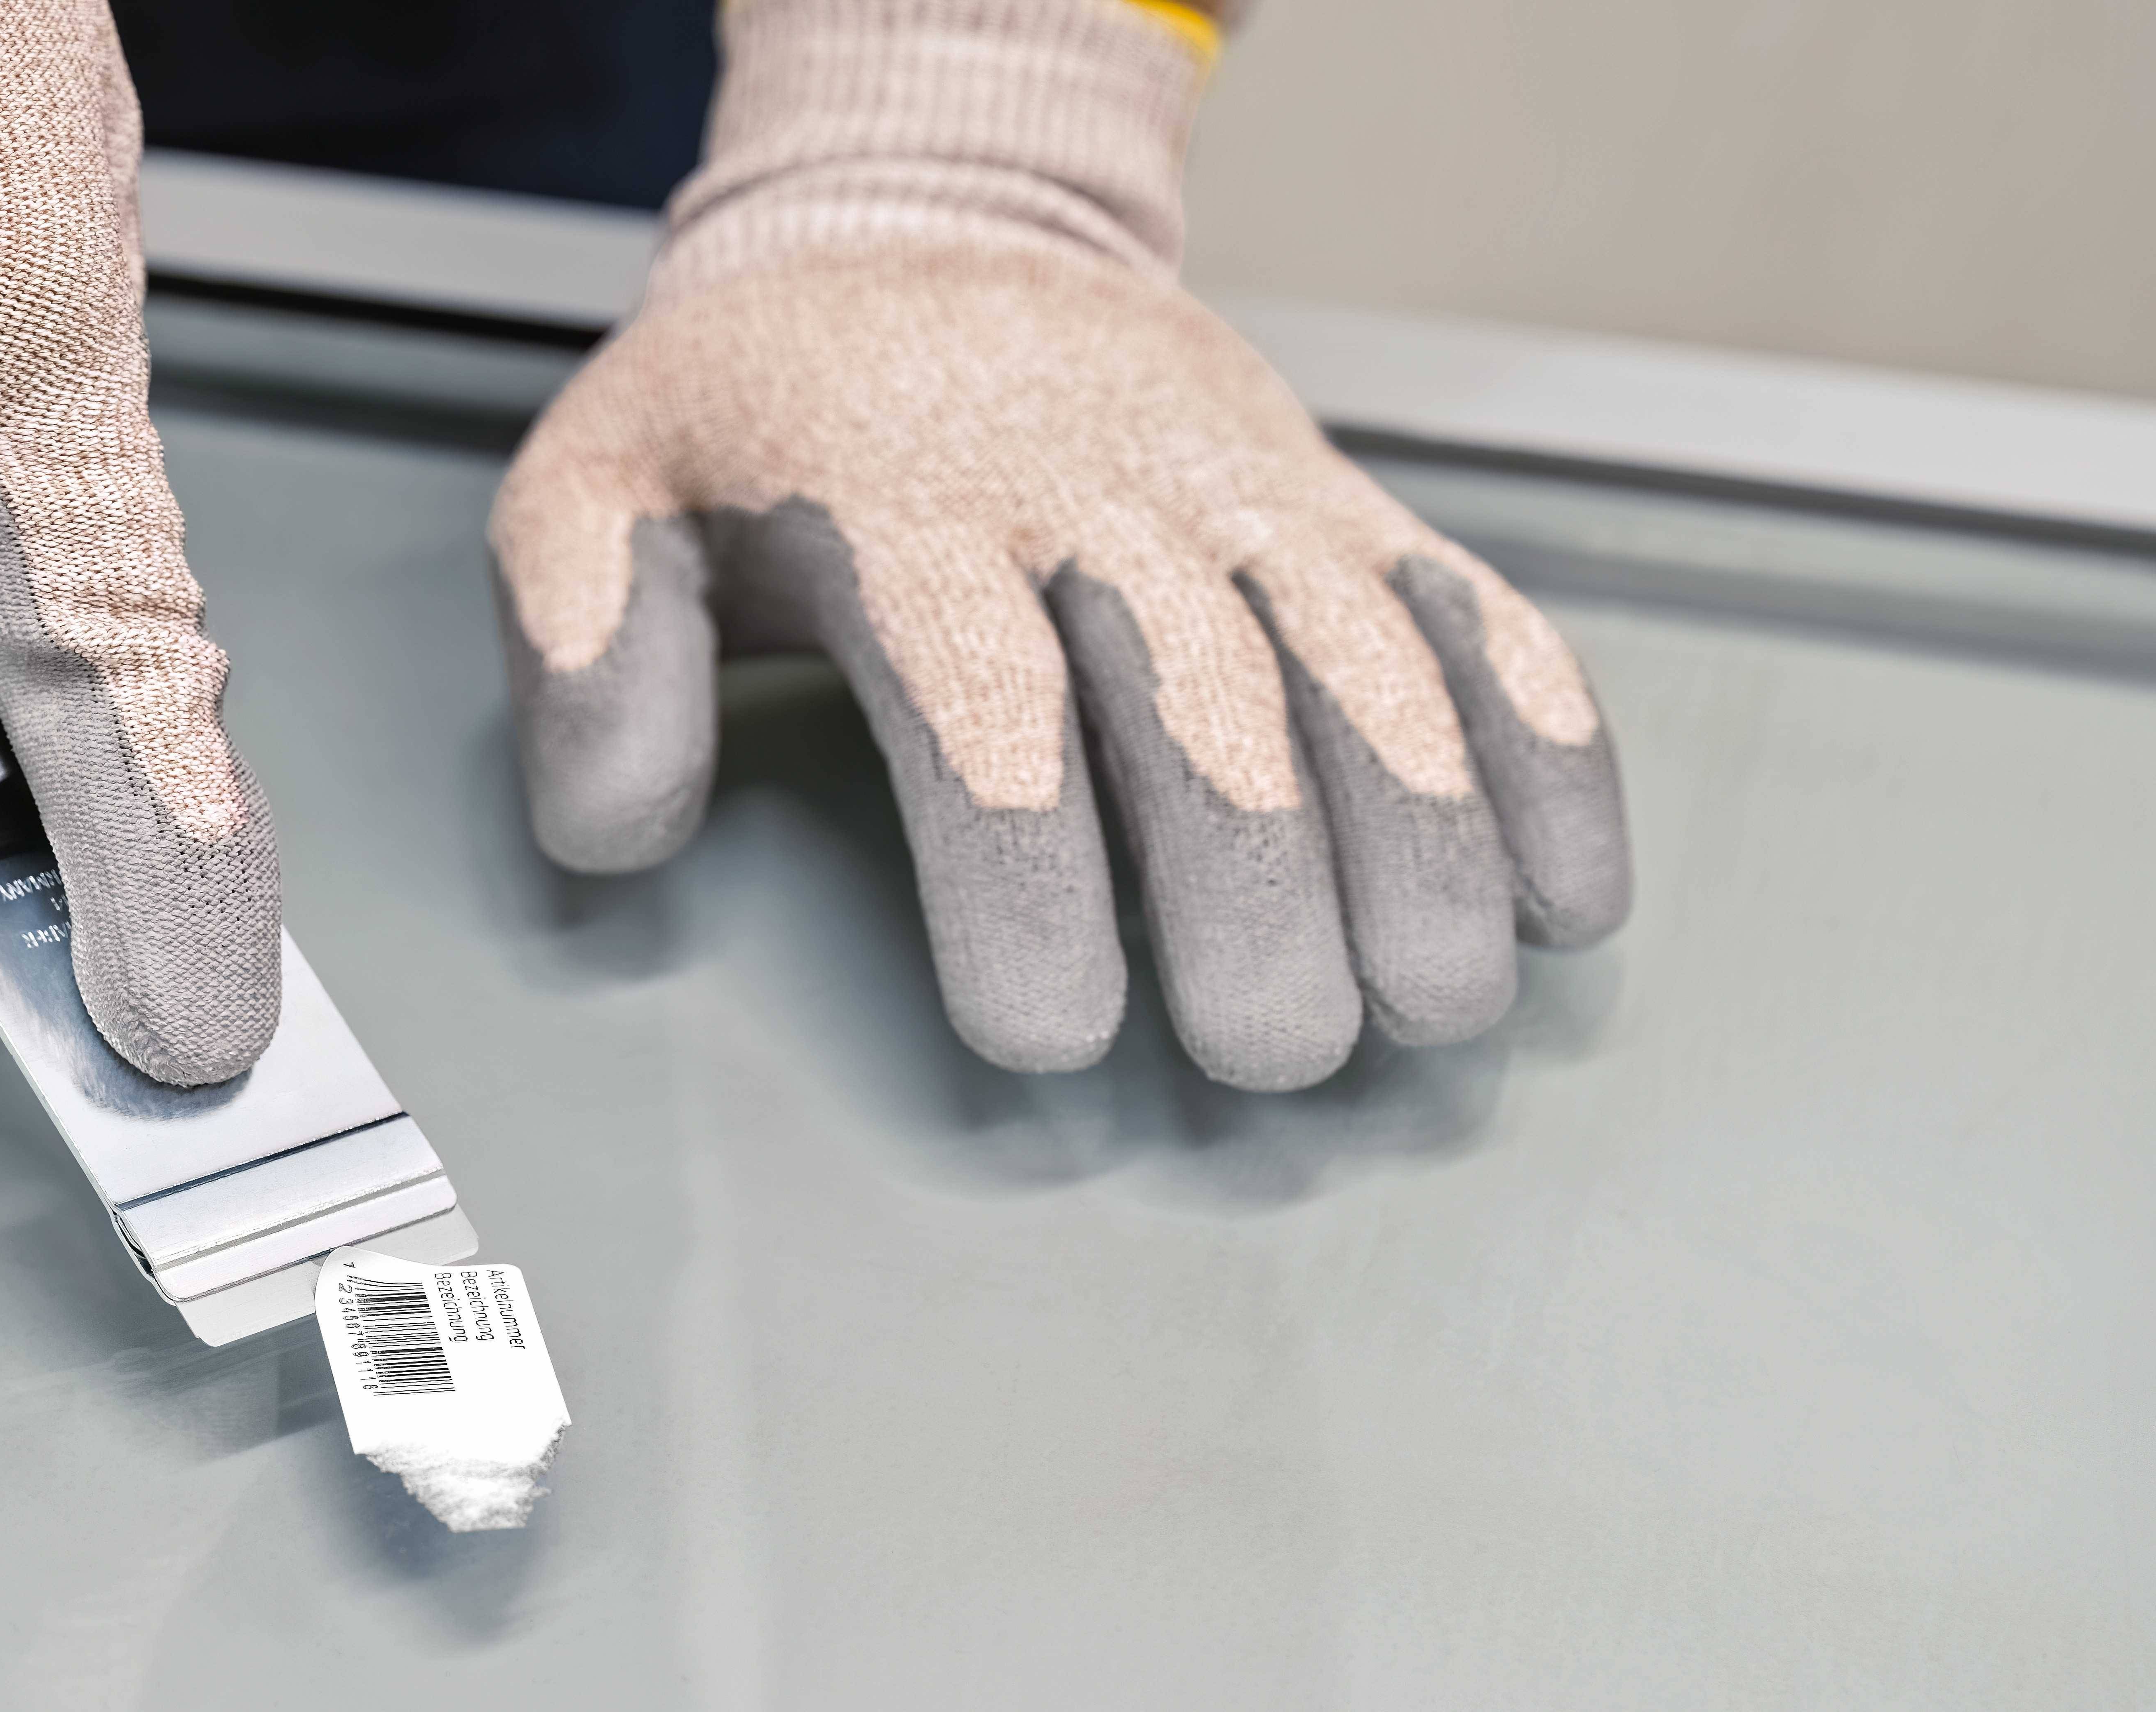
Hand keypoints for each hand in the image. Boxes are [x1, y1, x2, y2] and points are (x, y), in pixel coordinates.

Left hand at [489, 0, 1629, 1089]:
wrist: (927, 215)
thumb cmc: (757, 406)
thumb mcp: (597, 488)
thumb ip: (583, 651)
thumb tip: (612, 831)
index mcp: (906, 513)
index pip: (987, 711)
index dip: (1029, 878)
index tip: (1051, 1034)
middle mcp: (1099, 501)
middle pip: (1205, 707)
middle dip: (1261, 890)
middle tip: (1280, 1052)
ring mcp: (1243, 496)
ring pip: (1364, 667)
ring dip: (1427, 841)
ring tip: (1445, 1003)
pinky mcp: (1341, 501)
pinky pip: (1468, 612)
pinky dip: (1544, 743)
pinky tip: (1573, 891)